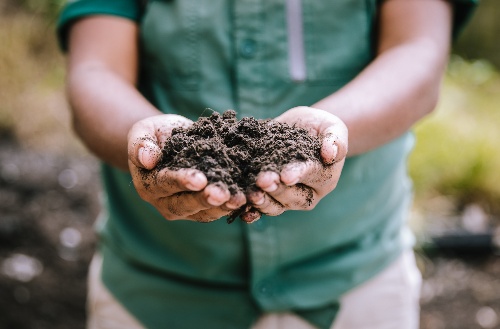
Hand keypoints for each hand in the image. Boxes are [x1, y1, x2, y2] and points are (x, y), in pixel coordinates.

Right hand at [127, 114, 245, 221]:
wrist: (170, 140)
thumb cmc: (155, 134)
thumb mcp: (144, 132)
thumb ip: (141, 144)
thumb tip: (147, 159)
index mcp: (148, 184)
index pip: (165, 184)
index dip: (182, 181)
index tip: (199, 179)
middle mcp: (164, 202)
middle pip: (185, 204)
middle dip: (205, 199)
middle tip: (223, 194)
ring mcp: (185, 208)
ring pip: (204, 212)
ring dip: (222, 207)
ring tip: (239, 199)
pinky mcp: (203, 208)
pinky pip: (217, 210)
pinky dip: (231, 206)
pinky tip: (247, 199)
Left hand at [243, 106, 347, 221]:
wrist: (301, 129)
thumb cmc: (320, 127)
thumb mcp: (333, 127)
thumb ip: (336, 140)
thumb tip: (330, 153)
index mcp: (325, 177)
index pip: (311, 175)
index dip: (298, 175)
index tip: (285, 175)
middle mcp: (308, 193)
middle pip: (292, 196)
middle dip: (276, 189)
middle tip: (262, 181)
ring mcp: (288, 198)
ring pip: (276, 206)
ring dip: (262, 202)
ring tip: (251, 195)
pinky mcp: (270, 197)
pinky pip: (261, 209)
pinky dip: (251, 212)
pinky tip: (242, 212)